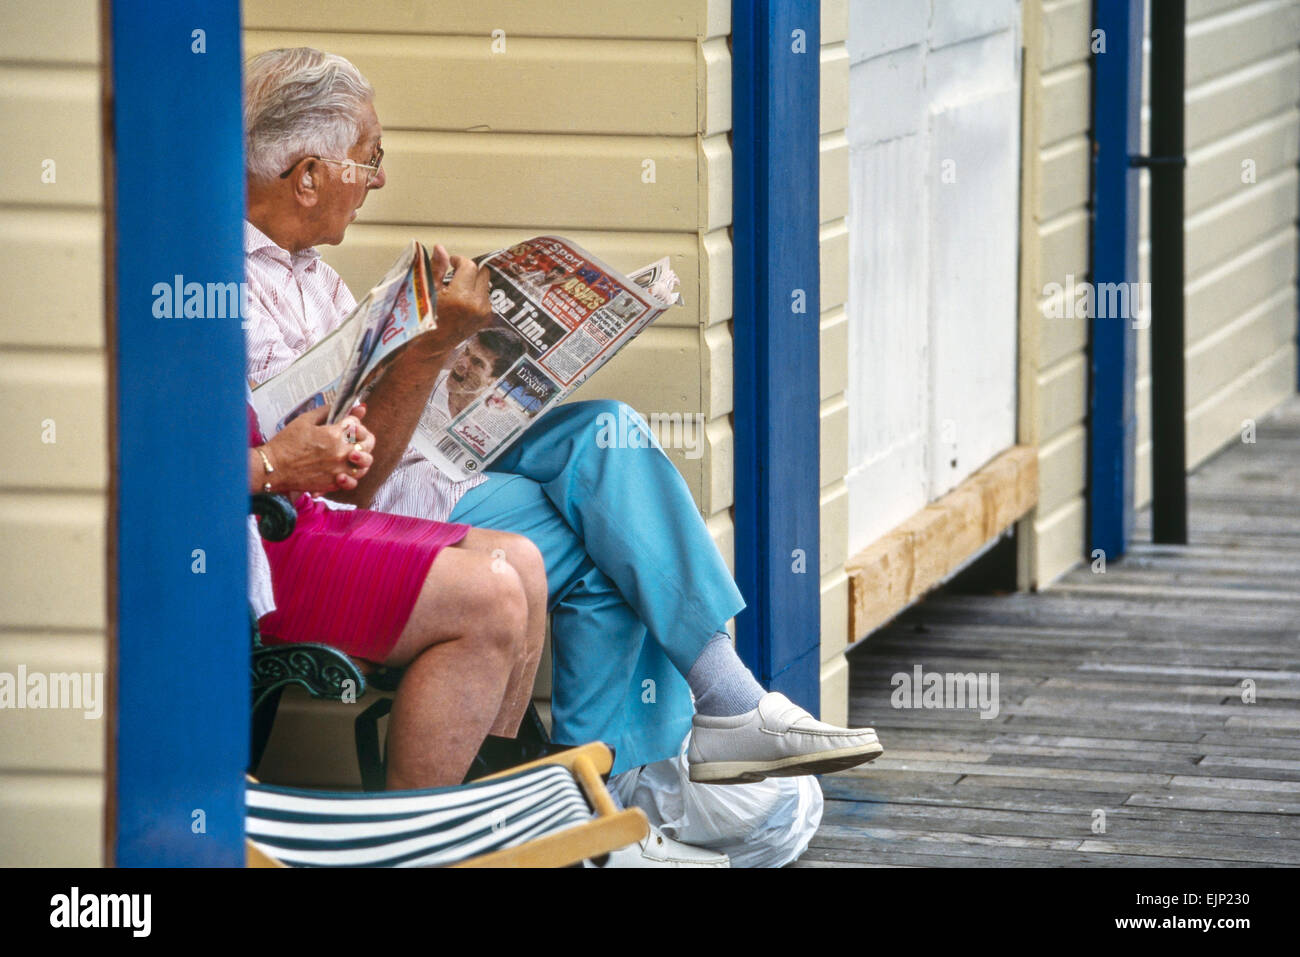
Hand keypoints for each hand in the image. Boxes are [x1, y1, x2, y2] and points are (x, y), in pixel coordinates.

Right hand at [260, 404, 375, 493]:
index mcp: (334, 434)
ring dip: (362, 455)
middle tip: (354, 436)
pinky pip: (354, 481)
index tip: (345, 423)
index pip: (356, 423)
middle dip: (364, 436)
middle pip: (368, 442)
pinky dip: (352, 476)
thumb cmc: (286, 443)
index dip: (352, 421)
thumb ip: (329, 411)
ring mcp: (339, 469)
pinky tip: (344, 471)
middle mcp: (341, 452)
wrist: (273, 468)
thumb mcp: (305, 420)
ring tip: (352, 454)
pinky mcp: (334, 483)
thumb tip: (353, 406)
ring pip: (366, 462)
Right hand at [424, 244, 492, 347]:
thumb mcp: (426, 291)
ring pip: (485, 284)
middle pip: (482, 273)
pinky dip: (475, 293)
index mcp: (461, 297)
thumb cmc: (423, 321)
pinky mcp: (485, 318)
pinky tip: (462, 299)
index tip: (452, 262)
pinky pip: (485, 297)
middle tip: (455, 273)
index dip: (459, 260)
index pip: (469, 266)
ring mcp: (483, 313)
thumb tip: (440, 249)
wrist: (430, 347)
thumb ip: (437, 268)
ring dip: (473, 282)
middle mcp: (476, 305)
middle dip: (469, 270)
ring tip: (456, 288)